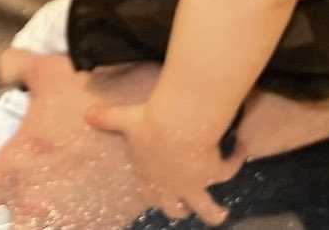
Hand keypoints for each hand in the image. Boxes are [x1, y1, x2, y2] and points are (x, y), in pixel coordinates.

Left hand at [0, 52, 145, 229]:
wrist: (157, 123)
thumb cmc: (99, 95)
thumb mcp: (51, 70)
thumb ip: (18, 65)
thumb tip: (5, 67)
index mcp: (16, 168)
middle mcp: (38, 203)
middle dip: (11, 226)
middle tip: (13, 217)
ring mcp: (72, 220)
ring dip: (46, 224)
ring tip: (51, 213)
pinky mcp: (104, 225)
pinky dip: (81, 224)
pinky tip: (85, 211)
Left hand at [82, 97, 238, 226]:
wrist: (178, 126)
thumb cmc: (148, 124)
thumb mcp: (125, 120)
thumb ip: (108, 119)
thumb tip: (87, 114)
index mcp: (149, 177)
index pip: (150, 194)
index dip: (155, 196)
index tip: (161, 194)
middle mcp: (172, 186)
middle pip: (176, 209)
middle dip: (182, 209)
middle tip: (189, 207)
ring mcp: (194, 185)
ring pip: (207, 209)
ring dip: (214, 212)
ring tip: (221, 214)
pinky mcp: (214, 175)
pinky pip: (228, 171)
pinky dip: (235, 160)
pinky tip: (241, 150)